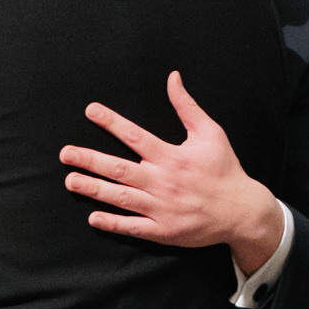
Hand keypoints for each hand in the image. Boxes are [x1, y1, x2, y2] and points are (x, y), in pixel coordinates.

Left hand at [60, 72, 284, 275]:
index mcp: (172, 157)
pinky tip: (93, 217)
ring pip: (121, 197)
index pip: (135, 135)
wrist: (242, 211)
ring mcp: (162, 207)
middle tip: (66, 153)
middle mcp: (163, 181)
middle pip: (119, 168)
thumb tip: (172, 78)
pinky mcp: (163, 230)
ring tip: (70, 180)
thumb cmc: (224, 169)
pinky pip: (133, 226)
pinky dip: (113, 223)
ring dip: (94, 189)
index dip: (111, 122)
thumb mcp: (211, 133)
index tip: (90, 111)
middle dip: (90, 159)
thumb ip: (187, 106)